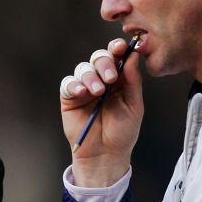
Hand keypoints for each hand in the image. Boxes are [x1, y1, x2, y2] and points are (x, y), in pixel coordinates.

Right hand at [59, 38, 143, 186]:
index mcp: (119, 79)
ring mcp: (84, 88)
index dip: (117, 48)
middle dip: (104, 63)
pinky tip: (81, 92)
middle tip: (110, 78)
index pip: (117, 57)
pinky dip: (74, 84)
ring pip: (83, 68)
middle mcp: (101, 80)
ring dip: (91, 76)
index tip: (121, 47)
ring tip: (98, 92)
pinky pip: (68, 83)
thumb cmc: (122, 132)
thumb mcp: (134, 105)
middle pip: (99, 58)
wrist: (105, 154)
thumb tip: (132, 55)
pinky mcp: (69, 98)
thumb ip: (133, 80)